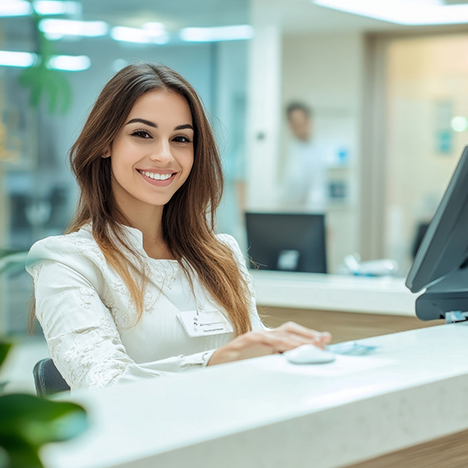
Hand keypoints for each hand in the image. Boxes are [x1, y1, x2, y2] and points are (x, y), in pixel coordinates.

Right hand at [207, 321, 331, 365]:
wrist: (215, 365)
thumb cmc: (238, 364)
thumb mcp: (262, 362)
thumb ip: (277, 359)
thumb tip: (298, 362)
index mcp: (267, 338)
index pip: (290, 332)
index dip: (308, 335)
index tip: (324, 339)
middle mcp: (263, 334)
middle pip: (290, 330)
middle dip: (309, 335)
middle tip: (324, 341)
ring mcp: (256, 336)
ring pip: (283, 335)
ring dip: (300, 341)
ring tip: (315, 346)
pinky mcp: (249, 341)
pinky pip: (270, 342)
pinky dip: (283, 344)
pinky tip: (293, 349)